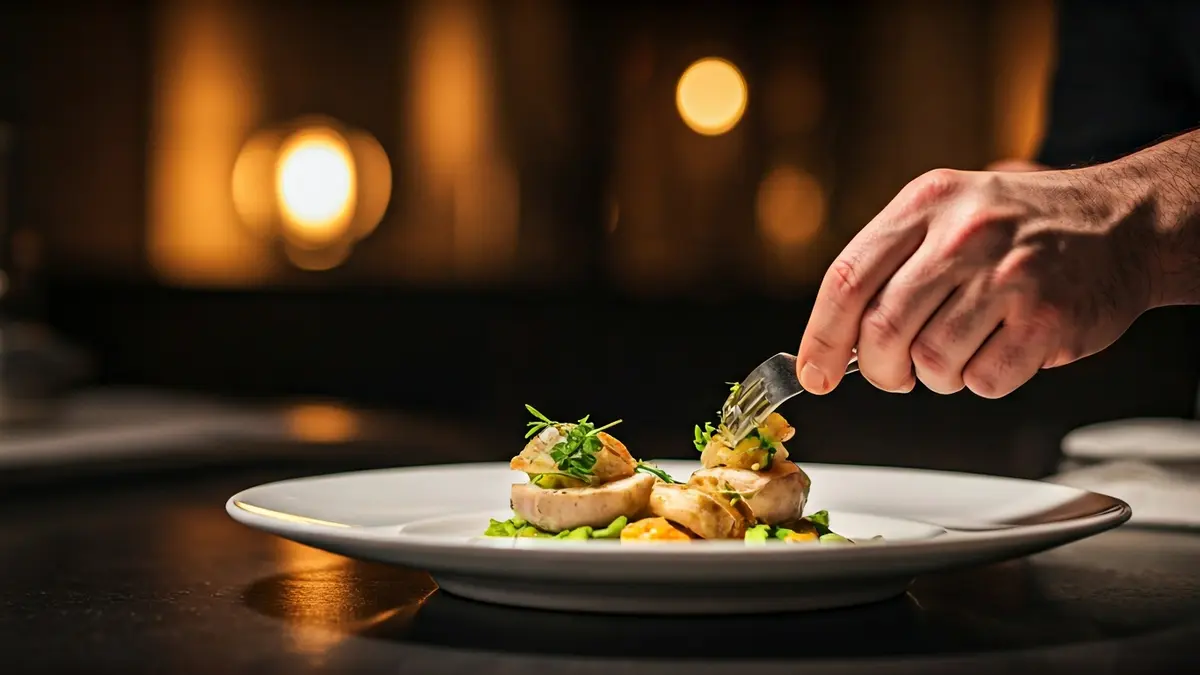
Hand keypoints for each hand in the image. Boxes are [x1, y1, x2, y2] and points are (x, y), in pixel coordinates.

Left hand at [795, 165, 1159, 398]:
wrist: (1124, 221)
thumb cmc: (1022, 227)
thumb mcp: (947, 213)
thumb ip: (890, 264)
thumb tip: (834, 340)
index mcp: (926, 203)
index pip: (848, 278)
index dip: (821, 336)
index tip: (814, 372)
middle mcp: (965, 233)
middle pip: (883, 329)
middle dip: (880, 369)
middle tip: (894, 374)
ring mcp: (1009, 275)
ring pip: (931, 362)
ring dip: (937, 374)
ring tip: (963, 347)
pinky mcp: (1048, 319)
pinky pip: (983, 380)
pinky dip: (983, 379)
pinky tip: (1002, 348)